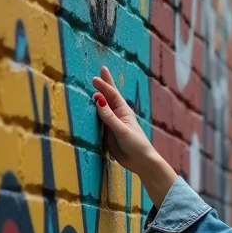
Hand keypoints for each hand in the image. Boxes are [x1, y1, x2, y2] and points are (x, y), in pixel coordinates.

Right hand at [91, 66, 176, 203]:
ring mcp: (112, 124)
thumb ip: (109, 117)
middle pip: (109, 97)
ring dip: (99, 97)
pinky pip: (98, 120)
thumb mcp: (122, 130)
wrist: (140, 162)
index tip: (95, 78)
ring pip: (103, 108)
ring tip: (95, 85)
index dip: (104, 86)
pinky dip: (94, 113)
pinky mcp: (107, 133)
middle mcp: (117, 115)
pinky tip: (90, 108)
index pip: (112, 95)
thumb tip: (98, 100)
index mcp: (124, 112)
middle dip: (106, 84)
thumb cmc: (136, 145)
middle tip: (101, 70)